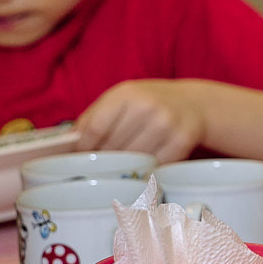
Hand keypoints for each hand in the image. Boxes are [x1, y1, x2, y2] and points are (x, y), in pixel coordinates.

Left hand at [76, 79, 206, 161]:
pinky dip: (145, 170)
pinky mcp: (182, 141)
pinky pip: (153, 165)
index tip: (80, 157)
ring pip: (132, 159)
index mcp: (127, 93)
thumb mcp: (122, 98)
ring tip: (119, 168)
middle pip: (112, 146)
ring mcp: (167, 124)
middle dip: (103, 159)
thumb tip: (68, 143)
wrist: (194, 104)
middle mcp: (148, 106)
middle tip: (100, 166)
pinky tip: (142, 167)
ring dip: (122, 167)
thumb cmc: (149, 103)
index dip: (84, 147)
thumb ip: (94, 117)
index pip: (95, 128)